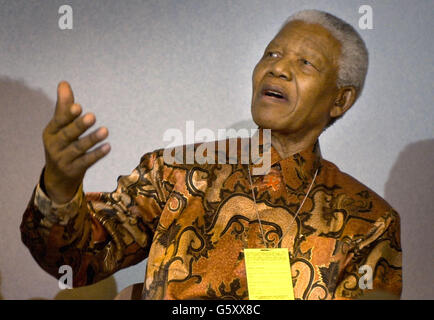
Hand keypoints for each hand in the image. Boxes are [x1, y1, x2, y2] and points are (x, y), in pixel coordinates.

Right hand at [42, 81, 110, 203]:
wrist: (57, 177)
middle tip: (92, 116)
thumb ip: (64, 107)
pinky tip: (108, 147)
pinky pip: (86, 162)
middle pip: (68, 135)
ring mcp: (63, 159)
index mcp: (50, 132)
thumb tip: (64, 83)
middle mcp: (54, 145)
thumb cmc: (61, 145)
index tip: (79, 106)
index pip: (59, 121)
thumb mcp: (59, 127)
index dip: (68, 115)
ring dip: (92, 139)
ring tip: (105, 131)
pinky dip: (97, 154)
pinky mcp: (74, 170)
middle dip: (79, 126)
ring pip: (79, 148)